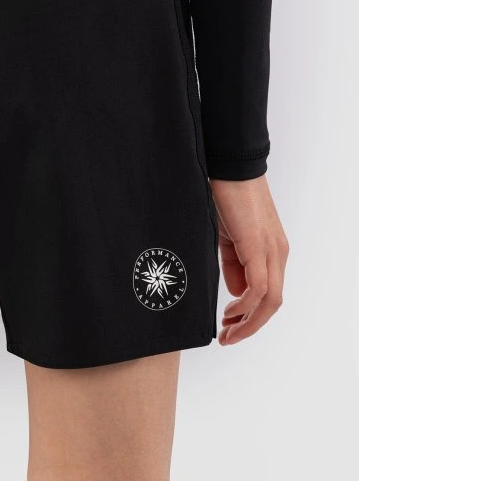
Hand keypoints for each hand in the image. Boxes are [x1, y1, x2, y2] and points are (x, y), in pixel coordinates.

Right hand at [209, 176, 288, 345]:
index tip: (228, 327)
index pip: (268, 294)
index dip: (250, 316)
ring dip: (248, 322)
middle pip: (273, 303)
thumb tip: (235, 292)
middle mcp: (277, 253)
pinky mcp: (259, 246)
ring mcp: (271, 250)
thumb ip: (234, 265)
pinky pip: (259, 287)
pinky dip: (245, 305)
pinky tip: (229, 311)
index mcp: (271, 251)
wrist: (229, 166)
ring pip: (270, 300)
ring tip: (228, 332)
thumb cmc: (226, 196)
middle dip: (250, 326)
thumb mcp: (228, 238)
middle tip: (228, 338)